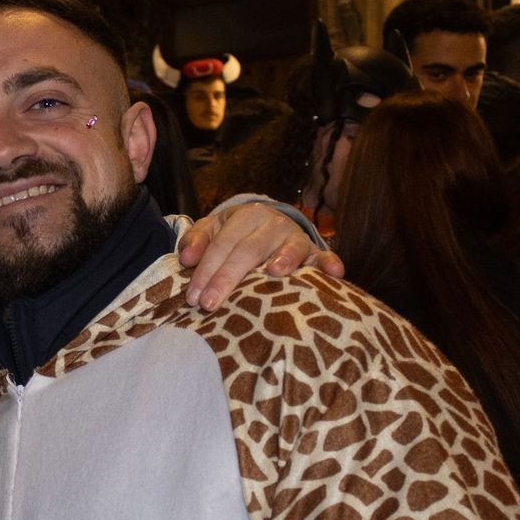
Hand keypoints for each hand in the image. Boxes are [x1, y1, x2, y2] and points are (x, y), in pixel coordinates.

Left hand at [177, 202, 343, 309]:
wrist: (268, 223)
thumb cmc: (236, 234)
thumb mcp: (214, 229)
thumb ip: (197, 240)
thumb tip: (185, 258)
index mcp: (245, 216)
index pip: (222, 245)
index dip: (206, 271)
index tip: (193, 298)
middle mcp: (272, 223)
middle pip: (248, 251)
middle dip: (227, 278)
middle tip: (210, 304)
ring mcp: (295, 237)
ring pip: (288, 249)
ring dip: (283, 259)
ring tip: (274, 273)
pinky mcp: (314, 252)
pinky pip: (323, 257)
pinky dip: (329, 263)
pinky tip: (334, 273)